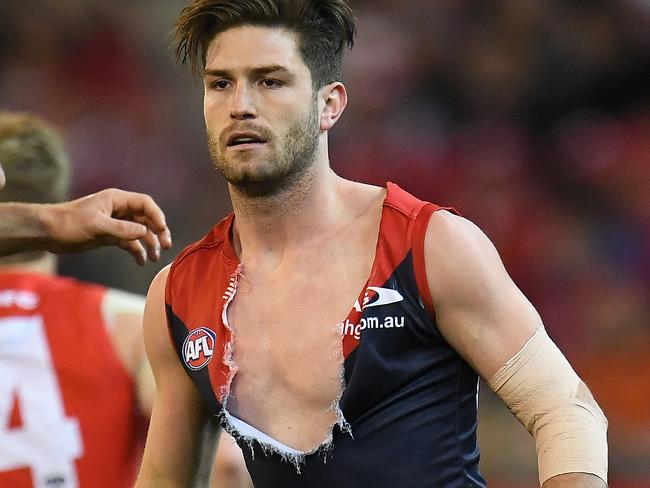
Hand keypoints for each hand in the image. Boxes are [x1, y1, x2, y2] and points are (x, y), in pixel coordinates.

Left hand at [44, 188, 171, 264]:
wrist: (48, 232)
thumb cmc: (70, 223)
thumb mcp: (97, 225)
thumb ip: (122, 229)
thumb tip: (145, 232)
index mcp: (117, 200)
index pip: (145, 204)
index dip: (157, 216)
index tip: (162, 231)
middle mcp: (119, 210)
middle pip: (146, 219)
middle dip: (157, 232)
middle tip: (166, 246)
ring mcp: (115, 224)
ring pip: (140, 232)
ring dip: (149, 244)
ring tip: (155, 258)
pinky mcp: (110, 236)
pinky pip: (129, 243)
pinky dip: (137, 251)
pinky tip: (141, 261)